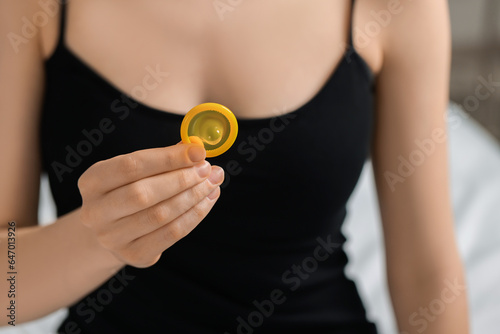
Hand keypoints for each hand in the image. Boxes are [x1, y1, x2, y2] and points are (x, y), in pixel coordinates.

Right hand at [77, 143, 223, 267]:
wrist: (113, 231)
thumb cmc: (128, 191)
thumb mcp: (136, 171)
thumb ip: (163, 158)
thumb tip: (195, 148)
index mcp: (92, 181)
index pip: (131, 166)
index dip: (168, 158)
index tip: (197, 151)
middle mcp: (95, 212)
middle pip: (143, 193)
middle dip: (181, 179)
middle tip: (207, 169)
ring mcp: (112, 238)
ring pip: (160, 215)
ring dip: (193, 197)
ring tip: (212, 183)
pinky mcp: (134, 255)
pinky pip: (171, 234)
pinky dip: (194, 215)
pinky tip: (207, 201)